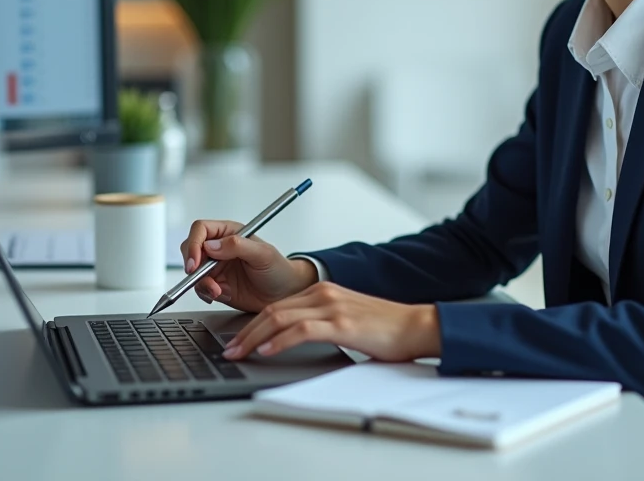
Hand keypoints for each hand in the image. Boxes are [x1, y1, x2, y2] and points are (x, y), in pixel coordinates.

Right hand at [179, 219, 316, 312]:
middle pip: (190, 249)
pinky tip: (221, 294)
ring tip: (218, 290)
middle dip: (192, 264)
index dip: (194, 243)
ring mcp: (217, 267)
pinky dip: (206, 293)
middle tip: (198, 275)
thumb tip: (212, 245)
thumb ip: (237, 246)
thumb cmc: (279, 269)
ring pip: (193, 271)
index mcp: (230, 233)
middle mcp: (220, 249)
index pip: (201, 229)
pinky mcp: (217, 285)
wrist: (285, 294)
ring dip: (201, 282)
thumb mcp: (263, 254)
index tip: (195, 260)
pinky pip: (200, 288)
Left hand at [220, 281, 441, 362]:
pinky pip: (300, 330)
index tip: (237, 340)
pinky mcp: (341, 324)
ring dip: (253, 337)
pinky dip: (278, 341)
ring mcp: (332, 307)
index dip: (251, 323)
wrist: (415, 326)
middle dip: (244, 331)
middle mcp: (324, 294)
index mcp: (324, 291)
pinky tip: (266, 351)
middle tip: (228, 349)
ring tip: (238, 352)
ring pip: (280, 317)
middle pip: (272, 309)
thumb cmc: (384, 329)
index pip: (277, 305)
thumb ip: (321, 324)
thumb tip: (291, 341)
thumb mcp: (346, 320)